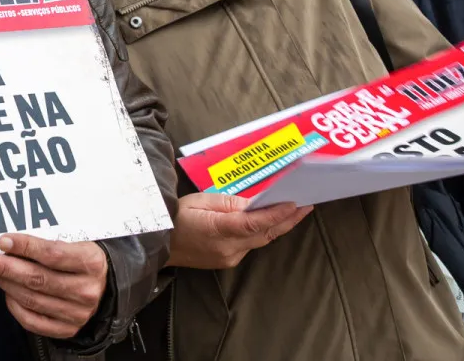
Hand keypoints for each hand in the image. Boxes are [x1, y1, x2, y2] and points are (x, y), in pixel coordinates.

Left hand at [0, 234, 108, 339]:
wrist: (101, 287)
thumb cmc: (79, 259)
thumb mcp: (73, 243)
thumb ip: (45, 243)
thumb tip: (6, 244)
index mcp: (92, 263)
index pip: (53, 254)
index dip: (25, 246)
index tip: (2, 240)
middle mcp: (87, 290)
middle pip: (38, 279)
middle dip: (5, 268)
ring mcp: (77, 313)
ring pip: (31, 299)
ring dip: (5, 284)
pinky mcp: (67, 329)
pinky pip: (32, 320)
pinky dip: (14, 305)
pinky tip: (6, 291)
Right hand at [166, 192, 311, 268]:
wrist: (158, 244)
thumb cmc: (174, 217)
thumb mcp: (200, 201)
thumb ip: (229, 203)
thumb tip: (253, 204)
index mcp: (219, 230)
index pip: (255, 222)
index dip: (278, 214)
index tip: (296, 204)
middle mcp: (228, 248)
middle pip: (264, 233)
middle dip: (287, 220)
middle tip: (306, 206)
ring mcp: (229, 258)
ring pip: (260, 240)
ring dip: (277, 226)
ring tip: (294, 212)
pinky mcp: (227, 261)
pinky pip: (250, 245)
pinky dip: (262, 233)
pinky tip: (269, 223)